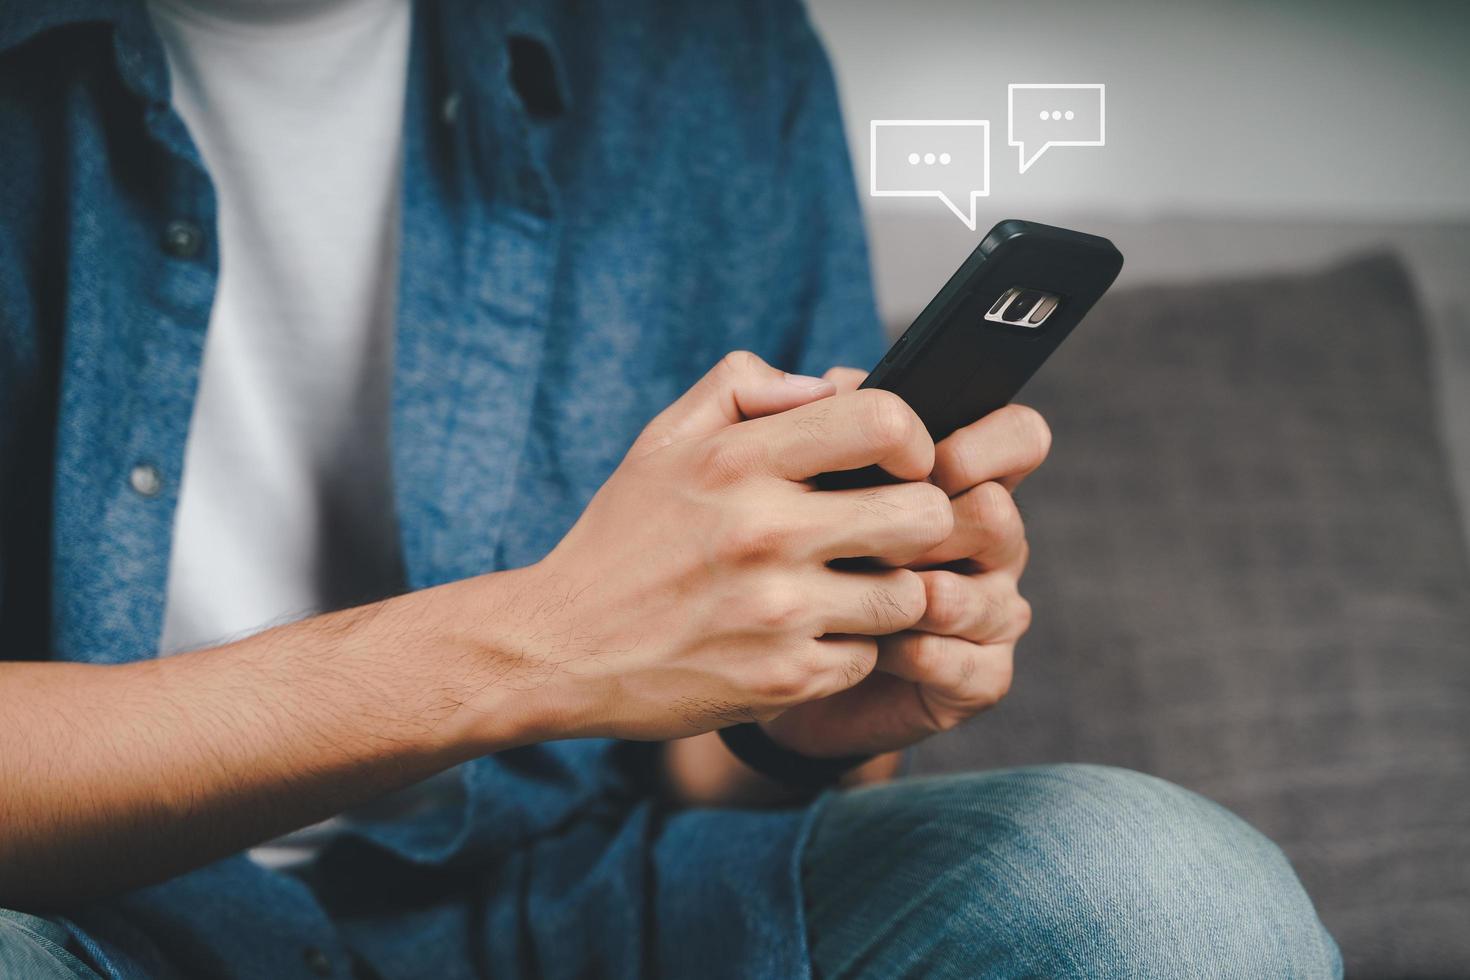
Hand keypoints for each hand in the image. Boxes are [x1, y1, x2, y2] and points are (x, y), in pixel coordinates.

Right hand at [500, 352, 953, 742]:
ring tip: (845, 587)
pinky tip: (808, 636)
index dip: (914, 439)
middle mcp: (765, 532)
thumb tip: (831, 383)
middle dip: (918, 519)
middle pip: (924, 514)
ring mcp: (779, 612)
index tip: (899, 462)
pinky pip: (871, 656)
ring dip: (889, 591)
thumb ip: (745, 388)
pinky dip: (850, 649)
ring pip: (911, 594)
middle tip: (886, 530)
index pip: (885, 422)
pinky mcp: (784, 679)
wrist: (560, 647)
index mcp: (739, 461)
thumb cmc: (623, 538)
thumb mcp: (664, 441)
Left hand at [759, 367, 1049, 757]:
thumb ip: (810, 418)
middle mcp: (984, 543)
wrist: (754, 660)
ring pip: (994, 596)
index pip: (1018, 437)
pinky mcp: (973, 679)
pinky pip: (976, 668)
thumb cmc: (773, 553)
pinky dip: (925, 655)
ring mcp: (986, 613)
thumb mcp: (779, 480)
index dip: (986, 443)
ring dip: (928, 594)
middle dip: (936, 526)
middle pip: (1000, 516)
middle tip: (872, 540)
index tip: (922, 460)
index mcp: (955, 480)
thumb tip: (835, 382)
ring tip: (863, 594)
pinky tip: (878, 649)